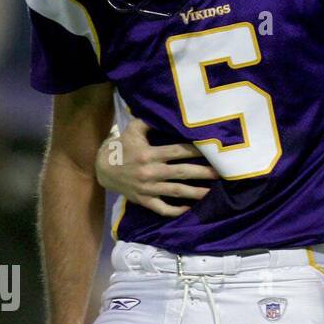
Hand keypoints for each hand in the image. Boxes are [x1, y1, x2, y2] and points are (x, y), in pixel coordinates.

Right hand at [96, 118, 216, 216]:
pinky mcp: (144, 200)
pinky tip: (189, 208)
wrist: (101, 168)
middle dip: (203, 173)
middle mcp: (150, 172)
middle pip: (182, 173)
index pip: (178, 152)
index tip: (213, 151)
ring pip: (176, 192)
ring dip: (196, 193)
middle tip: (221, 173)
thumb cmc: (122, 147)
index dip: (197, 151)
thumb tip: (171, 112)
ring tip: (212, 192)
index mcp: (149, 154)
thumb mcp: (133, 130)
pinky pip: (162, 208)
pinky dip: (175, 210)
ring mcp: (147, 188)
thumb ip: (151, 121)